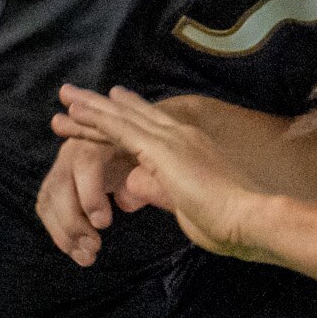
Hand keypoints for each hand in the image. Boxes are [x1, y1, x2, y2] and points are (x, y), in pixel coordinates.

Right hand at [37, 133, 138, 265]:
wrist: (133, 142)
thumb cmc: (147, 153)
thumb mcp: (152, 161)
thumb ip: (145, 179)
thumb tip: (127, 202)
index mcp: (100, 138)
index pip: (85, 163)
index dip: (90, 195)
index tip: (103, 224)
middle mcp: (74, 149)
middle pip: (59, 185)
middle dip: (73, 222)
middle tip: (94, 248)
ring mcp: (61, 165)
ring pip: (48, 198)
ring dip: (63, 233)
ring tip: (86, 257)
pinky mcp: (55, 181)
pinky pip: (46, 206)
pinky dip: (57, 231)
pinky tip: (75, 249)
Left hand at [52, 85, 270, 257]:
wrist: (250, 219)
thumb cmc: (228, 222)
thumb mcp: (185, 205)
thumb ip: (159, 191)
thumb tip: (130, 188)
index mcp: (191, 148)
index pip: (148, 129)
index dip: (122, 119)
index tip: (103, 110)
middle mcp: (181, 135)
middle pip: (131, 115)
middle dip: (101, 105)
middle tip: (73, 94)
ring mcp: (172, 139)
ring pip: (121, 117)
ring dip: (91, 107)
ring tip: (65, 96)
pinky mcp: (161, 149)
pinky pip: (120, 129)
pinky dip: (96, 119)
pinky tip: (75, 112)